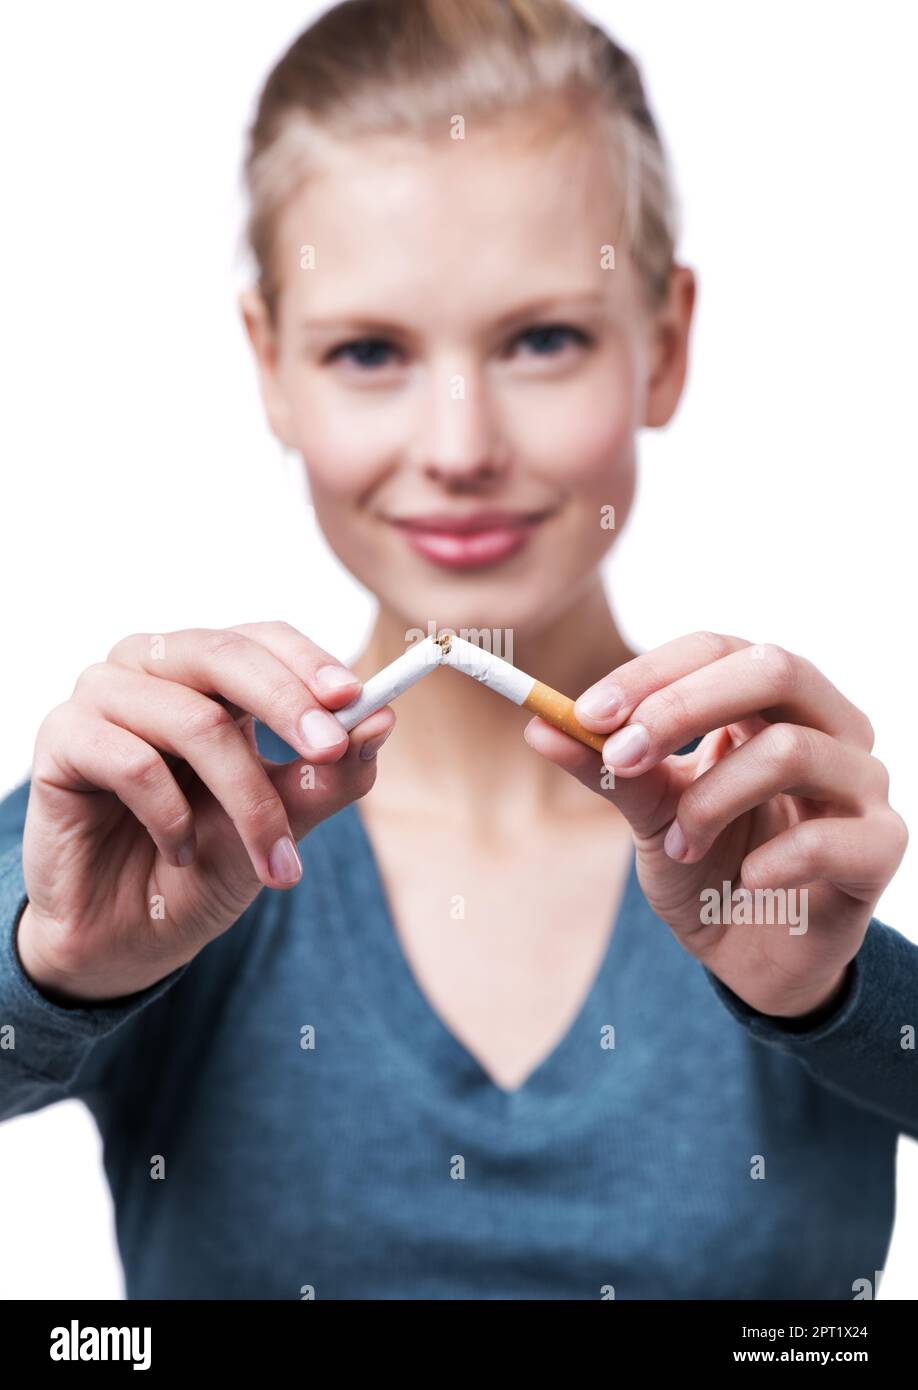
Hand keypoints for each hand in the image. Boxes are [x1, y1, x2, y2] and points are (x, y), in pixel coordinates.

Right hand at [18, 622, 392, 1002]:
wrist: (128, 938)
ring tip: (270, 860)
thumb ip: (328, 776)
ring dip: (245, 799)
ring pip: (192, 719)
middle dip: (288, 703)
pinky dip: (171, 815)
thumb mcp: (283, 825)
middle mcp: (155, 671)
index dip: (309, 663)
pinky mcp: (62, 739)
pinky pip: (132, 759)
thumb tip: (382, 720)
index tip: (355, 700)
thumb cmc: (203, 867)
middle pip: (225, 654)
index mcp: (210, 677)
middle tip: (329, 750)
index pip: (263, 639)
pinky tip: (177, 851)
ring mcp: (104, 698)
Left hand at [524, 632, 907, 1018]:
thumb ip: (608, 768)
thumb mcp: (649, 815)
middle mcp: (829, 725)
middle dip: (682, 707)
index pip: (718, 650)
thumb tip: (538, 725)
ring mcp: (862, 782)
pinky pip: (828, 837)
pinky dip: (772, 859)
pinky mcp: (881, 847)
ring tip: (683, 847)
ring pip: (791, 751)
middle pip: (773, 667)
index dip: (652, 674)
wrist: (754, 957)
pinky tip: (746, 880)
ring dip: (712, 801)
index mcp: (771, 701)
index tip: (587, 714)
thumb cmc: (709, 868)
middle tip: (622, 756)